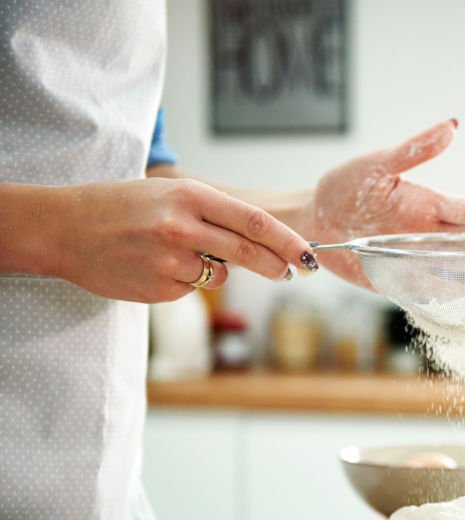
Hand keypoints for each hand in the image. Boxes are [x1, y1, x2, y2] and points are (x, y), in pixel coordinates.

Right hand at [41, 178, 317, 302]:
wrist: (64, 229)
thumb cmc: (121, 207)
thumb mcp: (169, 194)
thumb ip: (213, 214)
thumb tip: (261, 240)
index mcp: (190, 196)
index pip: (254, 222)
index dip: (287, 241)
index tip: (308, 255)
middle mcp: (183, 227)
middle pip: (248, 252)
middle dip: (277, 266)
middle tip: (291, 272)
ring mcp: (170, 260)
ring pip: (220, 274)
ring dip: (215, 270)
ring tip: (176, 253)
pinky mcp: (160, 288)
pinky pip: (191, 289)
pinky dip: (184, 281)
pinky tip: (155, 266)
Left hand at [305, 119, 464, 286]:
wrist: (316, 222)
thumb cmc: (346, 188)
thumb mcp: (376, 165)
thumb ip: (413, 151)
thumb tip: (451, 128)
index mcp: (432, 206)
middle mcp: (433, 234)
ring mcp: (421, 260)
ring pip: (464, 270)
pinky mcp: (404, 282)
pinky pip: (434, 294)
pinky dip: (456, 301)